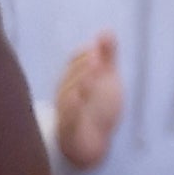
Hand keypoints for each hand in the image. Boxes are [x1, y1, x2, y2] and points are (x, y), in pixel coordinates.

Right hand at [49, 32, 122, 166]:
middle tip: (97, 58)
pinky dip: (71, 108)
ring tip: (92, 74)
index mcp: (73, 78)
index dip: (85, 54)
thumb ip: (108, 55)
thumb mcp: (107, 79)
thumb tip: (106, 30)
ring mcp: (66, 111)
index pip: (74, 61)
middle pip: (71, 76)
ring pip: (68, 95)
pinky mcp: (70, 131)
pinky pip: (67, 119)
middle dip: (83, 67)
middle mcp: (66, 92)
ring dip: (79, 83)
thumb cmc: (97, 108)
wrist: (92, 144)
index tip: (98, 49)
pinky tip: (77, 98)